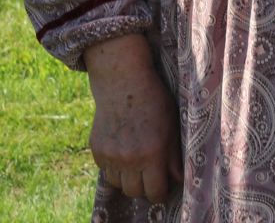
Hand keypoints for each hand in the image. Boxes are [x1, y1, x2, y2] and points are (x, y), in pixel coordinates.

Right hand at [83, 36, 181, 201]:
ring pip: (119, 185)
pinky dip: (114, 168)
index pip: (155, 192)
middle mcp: (129, 158)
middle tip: (150, 175)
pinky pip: (106, 172)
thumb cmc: (154, 101)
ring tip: (136, 163)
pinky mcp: (97, 150)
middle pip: (135, 193)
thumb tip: (178, 179)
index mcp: (152, 153)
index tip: (163, 185)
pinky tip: (123, 152)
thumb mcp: (172, 125)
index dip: (161, 192)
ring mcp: (110, 155)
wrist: (123, 81)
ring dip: (128, 179)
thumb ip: (175, 156)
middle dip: (144, 187)